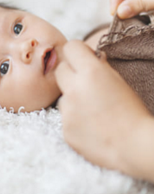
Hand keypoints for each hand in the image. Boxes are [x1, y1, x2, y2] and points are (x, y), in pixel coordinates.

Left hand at [55, 41, 150, 172]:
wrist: (134, 146)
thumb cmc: (132, 111)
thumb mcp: (118, 80)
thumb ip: (100, 66)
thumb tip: (89, 55)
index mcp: (91, 72)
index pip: (71, 47)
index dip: (77, 51)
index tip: (83, 58)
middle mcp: (74, 88)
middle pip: (60, 69)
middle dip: (70, 72)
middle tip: (84, 81)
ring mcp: (68, 109)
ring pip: (62, 95)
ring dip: (71, 97)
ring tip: (90, 109)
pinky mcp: (65, 128)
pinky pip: (64, 115)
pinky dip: (73, 116)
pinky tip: (89, 124)